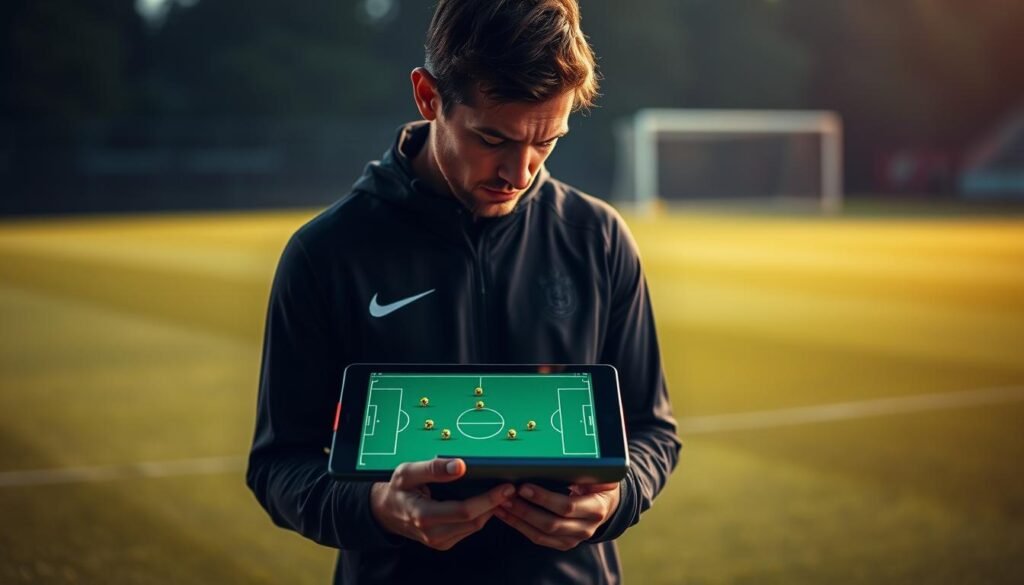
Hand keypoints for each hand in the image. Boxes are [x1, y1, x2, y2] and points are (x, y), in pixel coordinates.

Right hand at [370, 458, 514, 550]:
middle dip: (495, 504)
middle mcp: (432, 533)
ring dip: (491, 510)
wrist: (386, 512)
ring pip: (474, 527)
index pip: (464, 511)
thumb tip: (460, 465)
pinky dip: (481, 516)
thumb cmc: (397, 490)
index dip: (488, 499)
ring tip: (502, 492)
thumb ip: (433, 468)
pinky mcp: (444, 542)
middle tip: (510, 487)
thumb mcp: (408, 472)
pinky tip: (487, 502)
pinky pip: (469, 529)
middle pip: (474, 521)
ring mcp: (439, 541)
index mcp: (423, 515)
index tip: (505, 487)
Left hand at [494, 482, 620, 550]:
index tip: (524, 487)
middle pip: (551, 523)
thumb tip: (558, 460)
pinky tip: (506, 515)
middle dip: (525, 510)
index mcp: (595, 508)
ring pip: (541, 534)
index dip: (544, 498)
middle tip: (506, 495)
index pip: (566, 506)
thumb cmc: (599, 484)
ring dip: (518, 520)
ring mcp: (574, 538)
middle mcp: (586, 527)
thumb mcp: (598, 475)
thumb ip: (582, 470)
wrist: (607, 504)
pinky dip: (520, 527)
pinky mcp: (563, 544)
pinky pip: (538, 538)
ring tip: (501, 505)